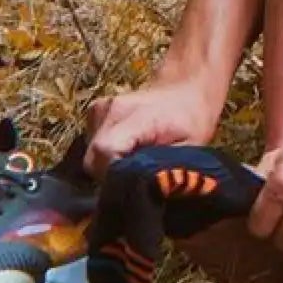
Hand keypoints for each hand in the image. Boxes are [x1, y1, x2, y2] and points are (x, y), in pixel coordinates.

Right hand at [83, 76, 218, 177]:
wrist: (184, 90)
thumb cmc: (191, 121)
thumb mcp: (190, 148)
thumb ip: (164, 170)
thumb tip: (144, 192)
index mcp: (136, 116)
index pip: (105, 151)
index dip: (113, 176)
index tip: (131, 188)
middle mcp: (111, 109)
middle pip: (93, 158)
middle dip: (110, 176)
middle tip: (135, 181)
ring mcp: (100, 108)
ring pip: (91, 154)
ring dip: (107, 166)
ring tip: (134, 164)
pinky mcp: (96, 111)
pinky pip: (92, 144)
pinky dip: (105, 155)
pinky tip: (126, 151)